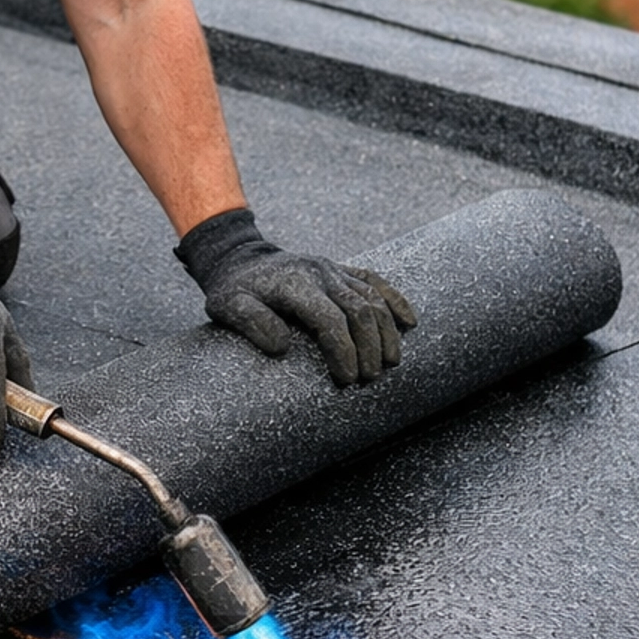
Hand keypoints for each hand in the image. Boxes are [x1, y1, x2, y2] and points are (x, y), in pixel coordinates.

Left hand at [176, 208, 415, 386]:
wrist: (239, 258)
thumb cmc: (233, 290)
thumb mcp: (228, 306)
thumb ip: (252, 323)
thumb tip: (282, 348)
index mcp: (295, 283)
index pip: (329, 319)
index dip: (343, 351)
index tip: (347, 380)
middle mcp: (320, 273)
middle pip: (359, 310)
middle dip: (369, 347)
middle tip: (370, 378)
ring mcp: (333, 269)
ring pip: (372, 297)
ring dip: (386, 331)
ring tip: (391, 363)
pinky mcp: (341, 269)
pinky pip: (375, 281)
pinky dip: (395, 300)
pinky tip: (410, 321)